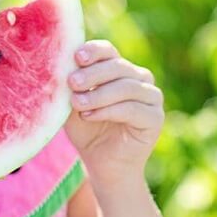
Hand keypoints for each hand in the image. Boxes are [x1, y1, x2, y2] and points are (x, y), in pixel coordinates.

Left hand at [65, 40, 164, 188]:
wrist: (103, 165)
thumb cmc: (87, 132)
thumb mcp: (73, 105)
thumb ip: (71, 86)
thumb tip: (61, 65)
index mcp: (120, 70)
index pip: (108, 51)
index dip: (94, 51)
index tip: (76, 57)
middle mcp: (139, 79)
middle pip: (118, 66)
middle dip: (92, 74)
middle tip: (72, 82)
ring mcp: (151, 97)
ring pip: (126, 87)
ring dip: (98, 95)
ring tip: (77, 104)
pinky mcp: (155, 118)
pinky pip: (132, 108)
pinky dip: (109, 110)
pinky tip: (89, 116)